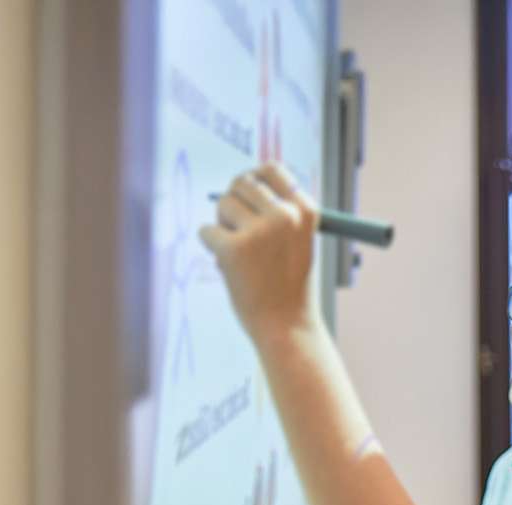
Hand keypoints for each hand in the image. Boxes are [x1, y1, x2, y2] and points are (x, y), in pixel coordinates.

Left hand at [199, 162, 320, 343]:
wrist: (287, 327)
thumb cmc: (290, 285)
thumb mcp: (298, 241)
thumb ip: (279, 211)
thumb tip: (246, 179)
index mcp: (305, 211)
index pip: (272, 170)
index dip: (255, 179)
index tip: (249, 196)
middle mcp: (285, 215)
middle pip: (242, 183)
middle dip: (233, 203)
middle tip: (237, 228)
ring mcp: (260, 231)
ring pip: (222, 205)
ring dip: (223, 226)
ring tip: (240, 254)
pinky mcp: (234, 249)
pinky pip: (206, 231)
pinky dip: (212, 247)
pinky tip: (230, 267)